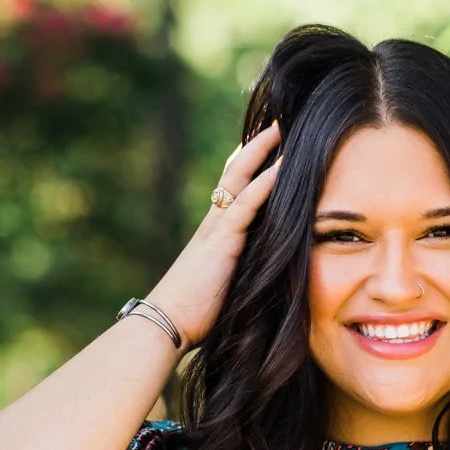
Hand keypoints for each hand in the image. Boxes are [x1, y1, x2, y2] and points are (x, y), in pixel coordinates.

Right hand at [145, 121, 282, 348]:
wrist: (166, 325)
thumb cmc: (193, 319)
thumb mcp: (223, 291)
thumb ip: (238, 277)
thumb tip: (262, 284)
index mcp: (213, 236)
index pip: (232, 192)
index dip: (248, 167)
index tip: (267, 148)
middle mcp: (213, 225)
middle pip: (235, 174)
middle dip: (256, 148)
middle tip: (278, 124)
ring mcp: (217, 230)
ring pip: (240, 179)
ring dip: (262, 153)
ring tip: (283, 129)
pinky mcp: (222, 242)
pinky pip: (247, 205)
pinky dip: (265, 183)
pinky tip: (283, 166)